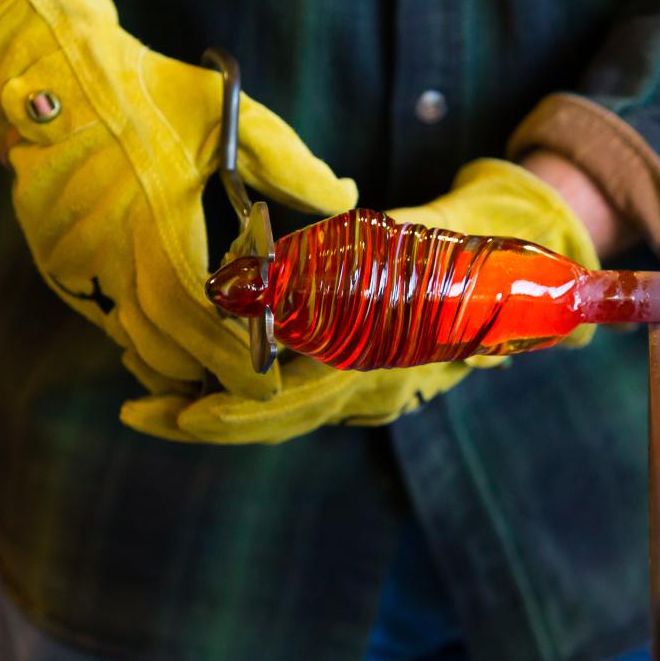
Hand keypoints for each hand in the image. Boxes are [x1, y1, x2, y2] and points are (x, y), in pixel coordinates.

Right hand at [0, 0, 355, 398]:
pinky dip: (141, 332)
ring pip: (129, 338)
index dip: (230, 351)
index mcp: (153, 215)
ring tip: (219, 357)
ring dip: (174, 355)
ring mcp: (71, 262)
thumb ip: (292, 165)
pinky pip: (103, 317)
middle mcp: (105, 249)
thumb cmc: (146, 92)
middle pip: (161, 342)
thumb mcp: (228, 118)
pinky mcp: (54, 263)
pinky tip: (175, 325)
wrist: (47, 73)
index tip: (268, 376)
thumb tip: (347, 199)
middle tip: (253, 378)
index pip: (194, 311)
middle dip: (208, 369)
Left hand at [120, 158, 602, 444]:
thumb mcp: (428, 239)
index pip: (302, 402)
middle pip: (277, 420)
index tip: (189, 412)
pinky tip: (197, 383)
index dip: (242, 412)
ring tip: (150, 404)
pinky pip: (292, 396)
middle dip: (206, 421)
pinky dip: (242, 394)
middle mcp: (374, 388)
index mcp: (388, 362)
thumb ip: (374, 249)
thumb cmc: (475, 241)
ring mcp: (365, 388)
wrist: (519, 269)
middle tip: (140, 414)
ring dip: (215, 411)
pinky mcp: (353, 374)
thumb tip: (297, 266)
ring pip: (280, 415)